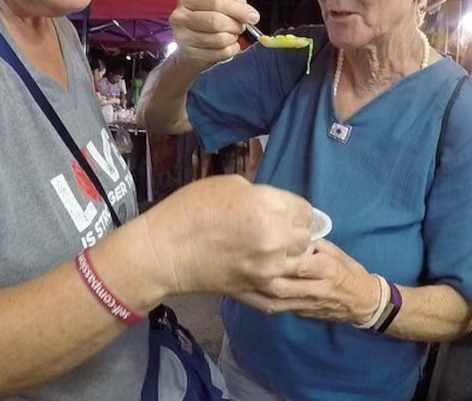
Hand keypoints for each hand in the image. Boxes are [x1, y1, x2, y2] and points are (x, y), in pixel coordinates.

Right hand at [143, 175, 311, 294]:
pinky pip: (283, 280)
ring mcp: (268, 268)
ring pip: (299, 261)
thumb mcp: (231, 185)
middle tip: (279, 226)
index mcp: (270, 210)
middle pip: (306, 237)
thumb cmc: (191, 209)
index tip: (284, 209)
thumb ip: (262, 195)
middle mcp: (276, 241)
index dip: (295, 208)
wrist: (165, 251)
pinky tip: (266, 263)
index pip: (305, 211)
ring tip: (273, 246)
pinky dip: (280, 271)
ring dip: (291, 253)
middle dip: (295, 230)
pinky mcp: (258, 287)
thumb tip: (277, 205)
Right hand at [169, 0, 260, 67]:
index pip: (217, 2)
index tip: (254, 17)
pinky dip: (230, 51)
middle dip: (235, 26)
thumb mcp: (217, 8)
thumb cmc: (205, 24)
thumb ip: (234, 4)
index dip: (238, 10)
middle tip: (240, 28)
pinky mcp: (189, 54)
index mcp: (188, 0)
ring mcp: (183, 37)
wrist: (188, 50)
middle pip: (216, 21)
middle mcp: (180, 17)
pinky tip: (229, 47)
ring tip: (232, 37)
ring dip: (232, 39)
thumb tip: (250, 13)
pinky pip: (219, 54)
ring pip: (219, 39)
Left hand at [235, 239, 379, 324]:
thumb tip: (289, 230)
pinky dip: (258, 301)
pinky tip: (242, 293)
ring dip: (251, 293)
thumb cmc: (349, 271)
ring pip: (274, 301)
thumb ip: (313, 243)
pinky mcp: (300, 313)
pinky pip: (276, 308)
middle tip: (234, 265)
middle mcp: (314, 288)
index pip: (297, 262)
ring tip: (230, 282)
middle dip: (256, 278)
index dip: (276, 256)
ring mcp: (306, 303)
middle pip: (281, 286)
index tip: (256, 243)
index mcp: (325, 268)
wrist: (363, 302)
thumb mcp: (335, 251)